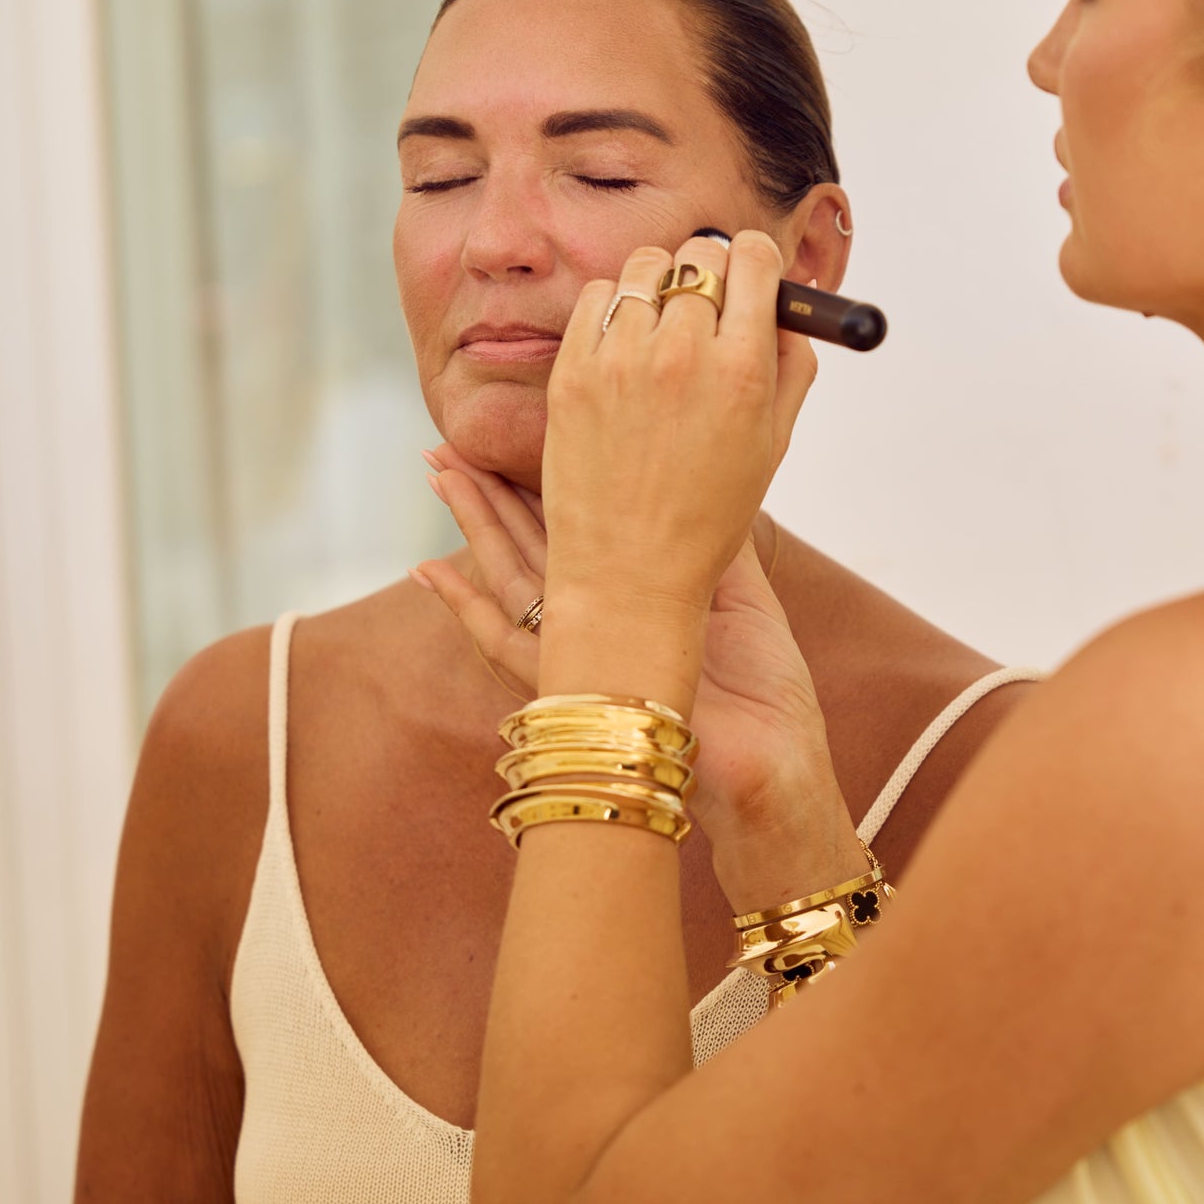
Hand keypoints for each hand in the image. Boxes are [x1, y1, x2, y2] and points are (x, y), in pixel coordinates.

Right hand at [415, 451, 860, 907]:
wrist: (775, 769)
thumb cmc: (766, 695)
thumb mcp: (743, 596)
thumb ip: (715, 540)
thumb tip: (711, 475)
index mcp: (636, 598)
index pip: (579, 527)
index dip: (544, 482)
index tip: (519, 434)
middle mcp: (600, 621)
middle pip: (529, 544)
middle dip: (489, 495)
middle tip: (447, 447)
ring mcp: (581, 654)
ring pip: (509, 576)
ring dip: (471, 526)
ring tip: (437, 476)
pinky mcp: (572, 687)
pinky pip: (504, 643)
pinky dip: (465, 608)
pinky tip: (429, 572)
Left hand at [542, 231, 816, 620]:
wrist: (629, 574)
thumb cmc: (708, 516)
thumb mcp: (772, 444)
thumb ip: (791, 367)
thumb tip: (787, 310)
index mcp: (742, 369)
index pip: (755, 258)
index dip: (758, 261)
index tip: (752, 274)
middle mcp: (681, 353)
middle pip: (701, 254)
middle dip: (712, 271)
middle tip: (708, 305)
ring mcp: (620, 360)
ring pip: (646, 266)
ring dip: (661, 284)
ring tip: (661, 328)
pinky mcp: (572, 372)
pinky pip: (595, 296)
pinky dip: (614, 306)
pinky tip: (623, 345)